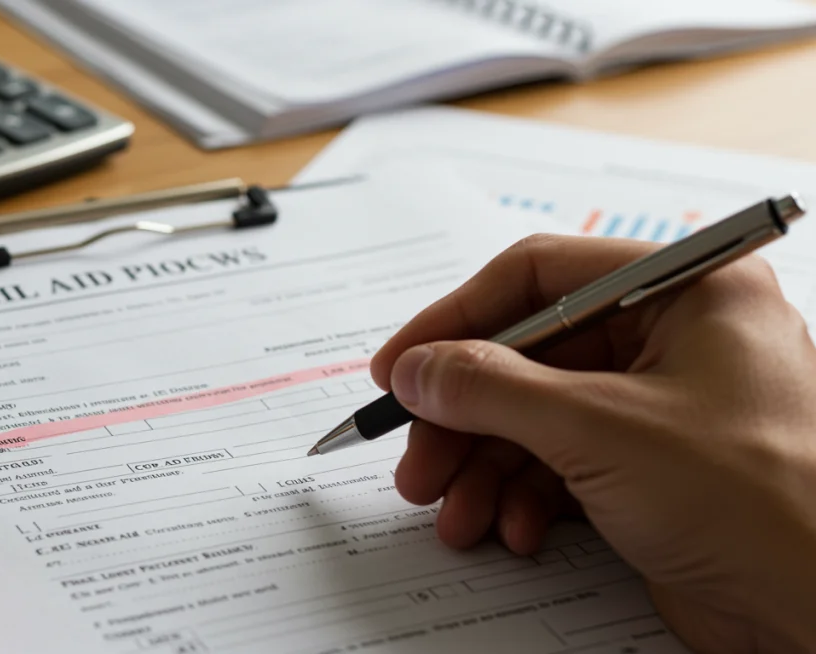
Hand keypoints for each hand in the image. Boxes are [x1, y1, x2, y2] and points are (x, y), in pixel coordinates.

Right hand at [372, 235, 815, 653]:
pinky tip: (511, 529)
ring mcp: (659, 406)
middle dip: (463, 416)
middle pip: (527, 356)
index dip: (457, 320)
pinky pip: (559, 463)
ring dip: (483, 467)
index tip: (401, 366)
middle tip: (416, 460)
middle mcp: (672, 337)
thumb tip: (418, 370)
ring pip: (534, 416)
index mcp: (683, 290)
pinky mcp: (650, 467)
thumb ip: (492, 390)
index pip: (538, 276)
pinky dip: (522, 496)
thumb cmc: (762, 502)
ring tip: (454, 512)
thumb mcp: (601, 431)